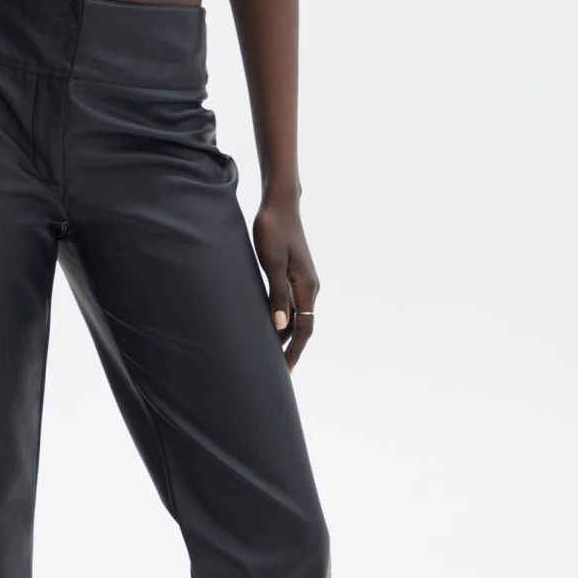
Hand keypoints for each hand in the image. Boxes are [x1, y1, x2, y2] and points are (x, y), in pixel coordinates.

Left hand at [251, 189, 318, 369]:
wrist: (280, 204)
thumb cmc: (273, 230)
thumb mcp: (272, 262)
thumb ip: (277, 294)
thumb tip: (280, 326)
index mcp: (307, 287)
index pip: (304, 329)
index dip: (294, 352)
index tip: (284, 372)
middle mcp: (309, 287)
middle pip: (302, 327)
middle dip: (290, 350)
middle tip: (275, 373)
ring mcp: (303, 281)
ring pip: (296, 317)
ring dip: (284, 336)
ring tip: (268, 356)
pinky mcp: (293, 275)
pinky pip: (291, 305)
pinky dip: (281, 320)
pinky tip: (268, 327)